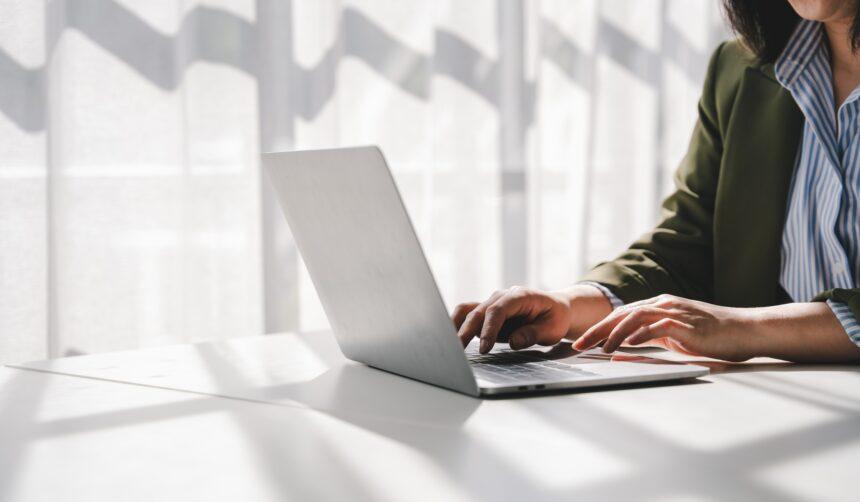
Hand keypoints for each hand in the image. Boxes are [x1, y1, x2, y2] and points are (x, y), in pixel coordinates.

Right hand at [452, 285, 611, 353]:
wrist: (556, 308)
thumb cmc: (555, 318)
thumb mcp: (552, 328)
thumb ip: (532, 334)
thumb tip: (512, 342)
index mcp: (520, 295)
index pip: (498, 310)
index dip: (489, 329)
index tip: (485, 348)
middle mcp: (502, 296)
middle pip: (479, 311)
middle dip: (467, 331)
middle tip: (459, 351)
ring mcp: (492, 303)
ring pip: (468, 310)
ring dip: (457, 326)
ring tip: (449, 345)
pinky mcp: (487, 313)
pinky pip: (468, 315)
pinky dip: (458, 325)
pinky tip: (451, 339)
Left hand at [572, 294, 752, 361]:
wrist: (746, 331)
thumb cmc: (713, 336)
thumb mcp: (675, 338)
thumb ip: (651, 339)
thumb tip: (625, 350)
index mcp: (658, 306)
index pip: (621, 316)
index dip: (599, 329)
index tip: (581, 343)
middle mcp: (663, 305)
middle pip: (622, 314)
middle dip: (597, 331)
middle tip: (578, 346)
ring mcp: (675, 312)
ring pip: (636, 318)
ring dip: (615, 333)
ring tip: (600, 348)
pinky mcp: (687, 324)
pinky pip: (658, 327)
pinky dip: (641, 335)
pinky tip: (628, 345)